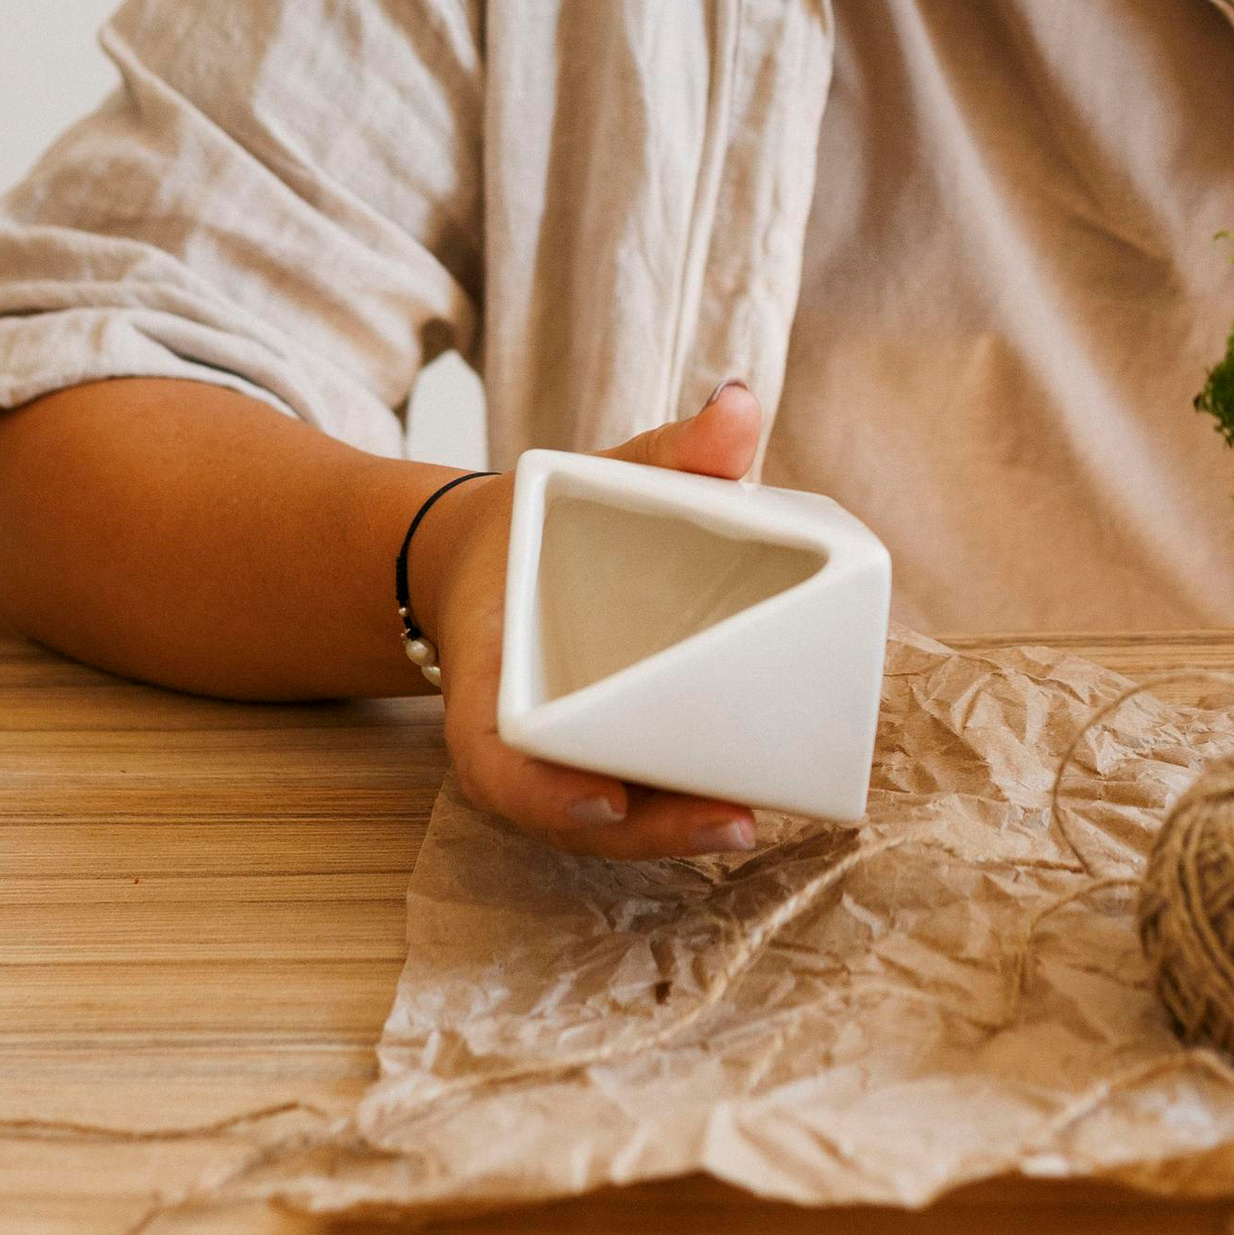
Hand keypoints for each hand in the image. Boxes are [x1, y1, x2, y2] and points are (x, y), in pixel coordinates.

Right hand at [410, 383, 767, 858]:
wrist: (489, 559)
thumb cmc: (544, 522)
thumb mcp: (594, 472)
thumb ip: (670, 447)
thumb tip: (741, 401)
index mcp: (487, 669)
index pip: (494, 755)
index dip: (541, 792)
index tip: (606, 799)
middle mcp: (513, 728)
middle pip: (562, 807)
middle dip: (643, 829)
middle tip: (731, 820)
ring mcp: (549, 753)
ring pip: (596, 819)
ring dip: (665, 833)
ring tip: (746, 821)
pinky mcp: (587, 758)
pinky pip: (620, 798)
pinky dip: (666, 812)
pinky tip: (733, 811)